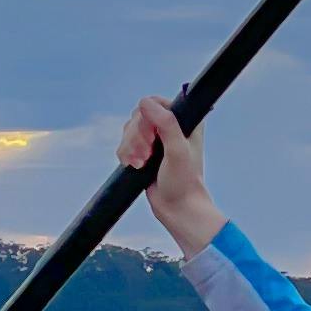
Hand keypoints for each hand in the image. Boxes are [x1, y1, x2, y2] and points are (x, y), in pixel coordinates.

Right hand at [116, 96, 223, 254]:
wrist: (177, 208)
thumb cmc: (183, 182)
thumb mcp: (177, 151)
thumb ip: (165, 124)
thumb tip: (144, 102)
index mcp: (186, 119)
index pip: (156, 102)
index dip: (146, 118)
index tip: (151, 138)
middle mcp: (171, 125)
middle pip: (138, 116)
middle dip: (136, 137)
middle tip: (146, 155)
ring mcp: (157, 137)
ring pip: (129, 129)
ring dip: (130, 147)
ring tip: (140, 164)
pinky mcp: (145, 150)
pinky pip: (125, 142)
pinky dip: (126, 154)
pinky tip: (135, 166)